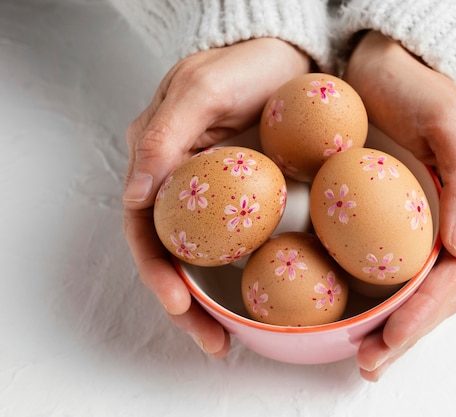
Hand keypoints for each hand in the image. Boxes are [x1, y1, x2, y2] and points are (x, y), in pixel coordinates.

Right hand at [122, 38, 309, 355]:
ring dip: (212, 300)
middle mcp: (179, 183)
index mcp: (156, 160)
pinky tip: (256, 300)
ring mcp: (214, 192)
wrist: (289, 54)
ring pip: (203, 257)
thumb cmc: (242, 65)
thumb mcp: (200, 92)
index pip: (146, 229)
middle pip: (172, 254)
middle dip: (185, 303)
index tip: (178, 307)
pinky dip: (242, 275)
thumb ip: (163, 138)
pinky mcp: (248, 195)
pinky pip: (239, 241)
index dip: (157, 272)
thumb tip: (134, 198)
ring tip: (230, 340)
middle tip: (213, 343)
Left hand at [343, 31, 455, 380]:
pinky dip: (377, 296)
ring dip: (394, 324)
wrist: (377, 62)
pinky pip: (387, 264)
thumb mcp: (450, 120)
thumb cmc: (415, 85)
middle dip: (408, 333)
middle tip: (371, 365)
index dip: (424, 314)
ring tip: (365, 356)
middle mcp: (453, 219)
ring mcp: (422, 219)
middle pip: (437, 292)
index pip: (454, 275)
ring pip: (415, 287)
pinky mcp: (390, 215)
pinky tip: (356, 315)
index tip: (390, 343)